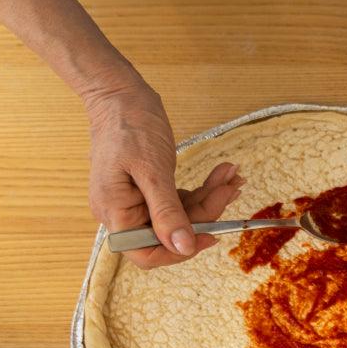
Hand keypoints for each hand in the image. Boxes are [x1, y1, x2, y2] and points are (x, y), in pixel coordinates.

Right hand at [85, 84, 243, 268]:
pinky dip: (201, 190)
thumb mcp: (152, 170)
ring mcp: (137, 202)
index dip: (180, 251)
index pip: (147, 253)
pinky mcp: (150, 190)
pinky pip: (179, 200)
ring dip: (209, 198)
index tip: (211, 235)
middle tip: (230, 189)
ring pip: (181, 215)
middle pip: (170, 233)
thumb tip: (183, 248)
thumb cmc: (128, 124)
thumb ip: (167, 212)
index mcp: (116, 213)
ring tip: (230, 176)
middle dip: (205, 214)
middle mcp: (124, 213)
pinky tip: (220, 176)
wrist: (119, 94)